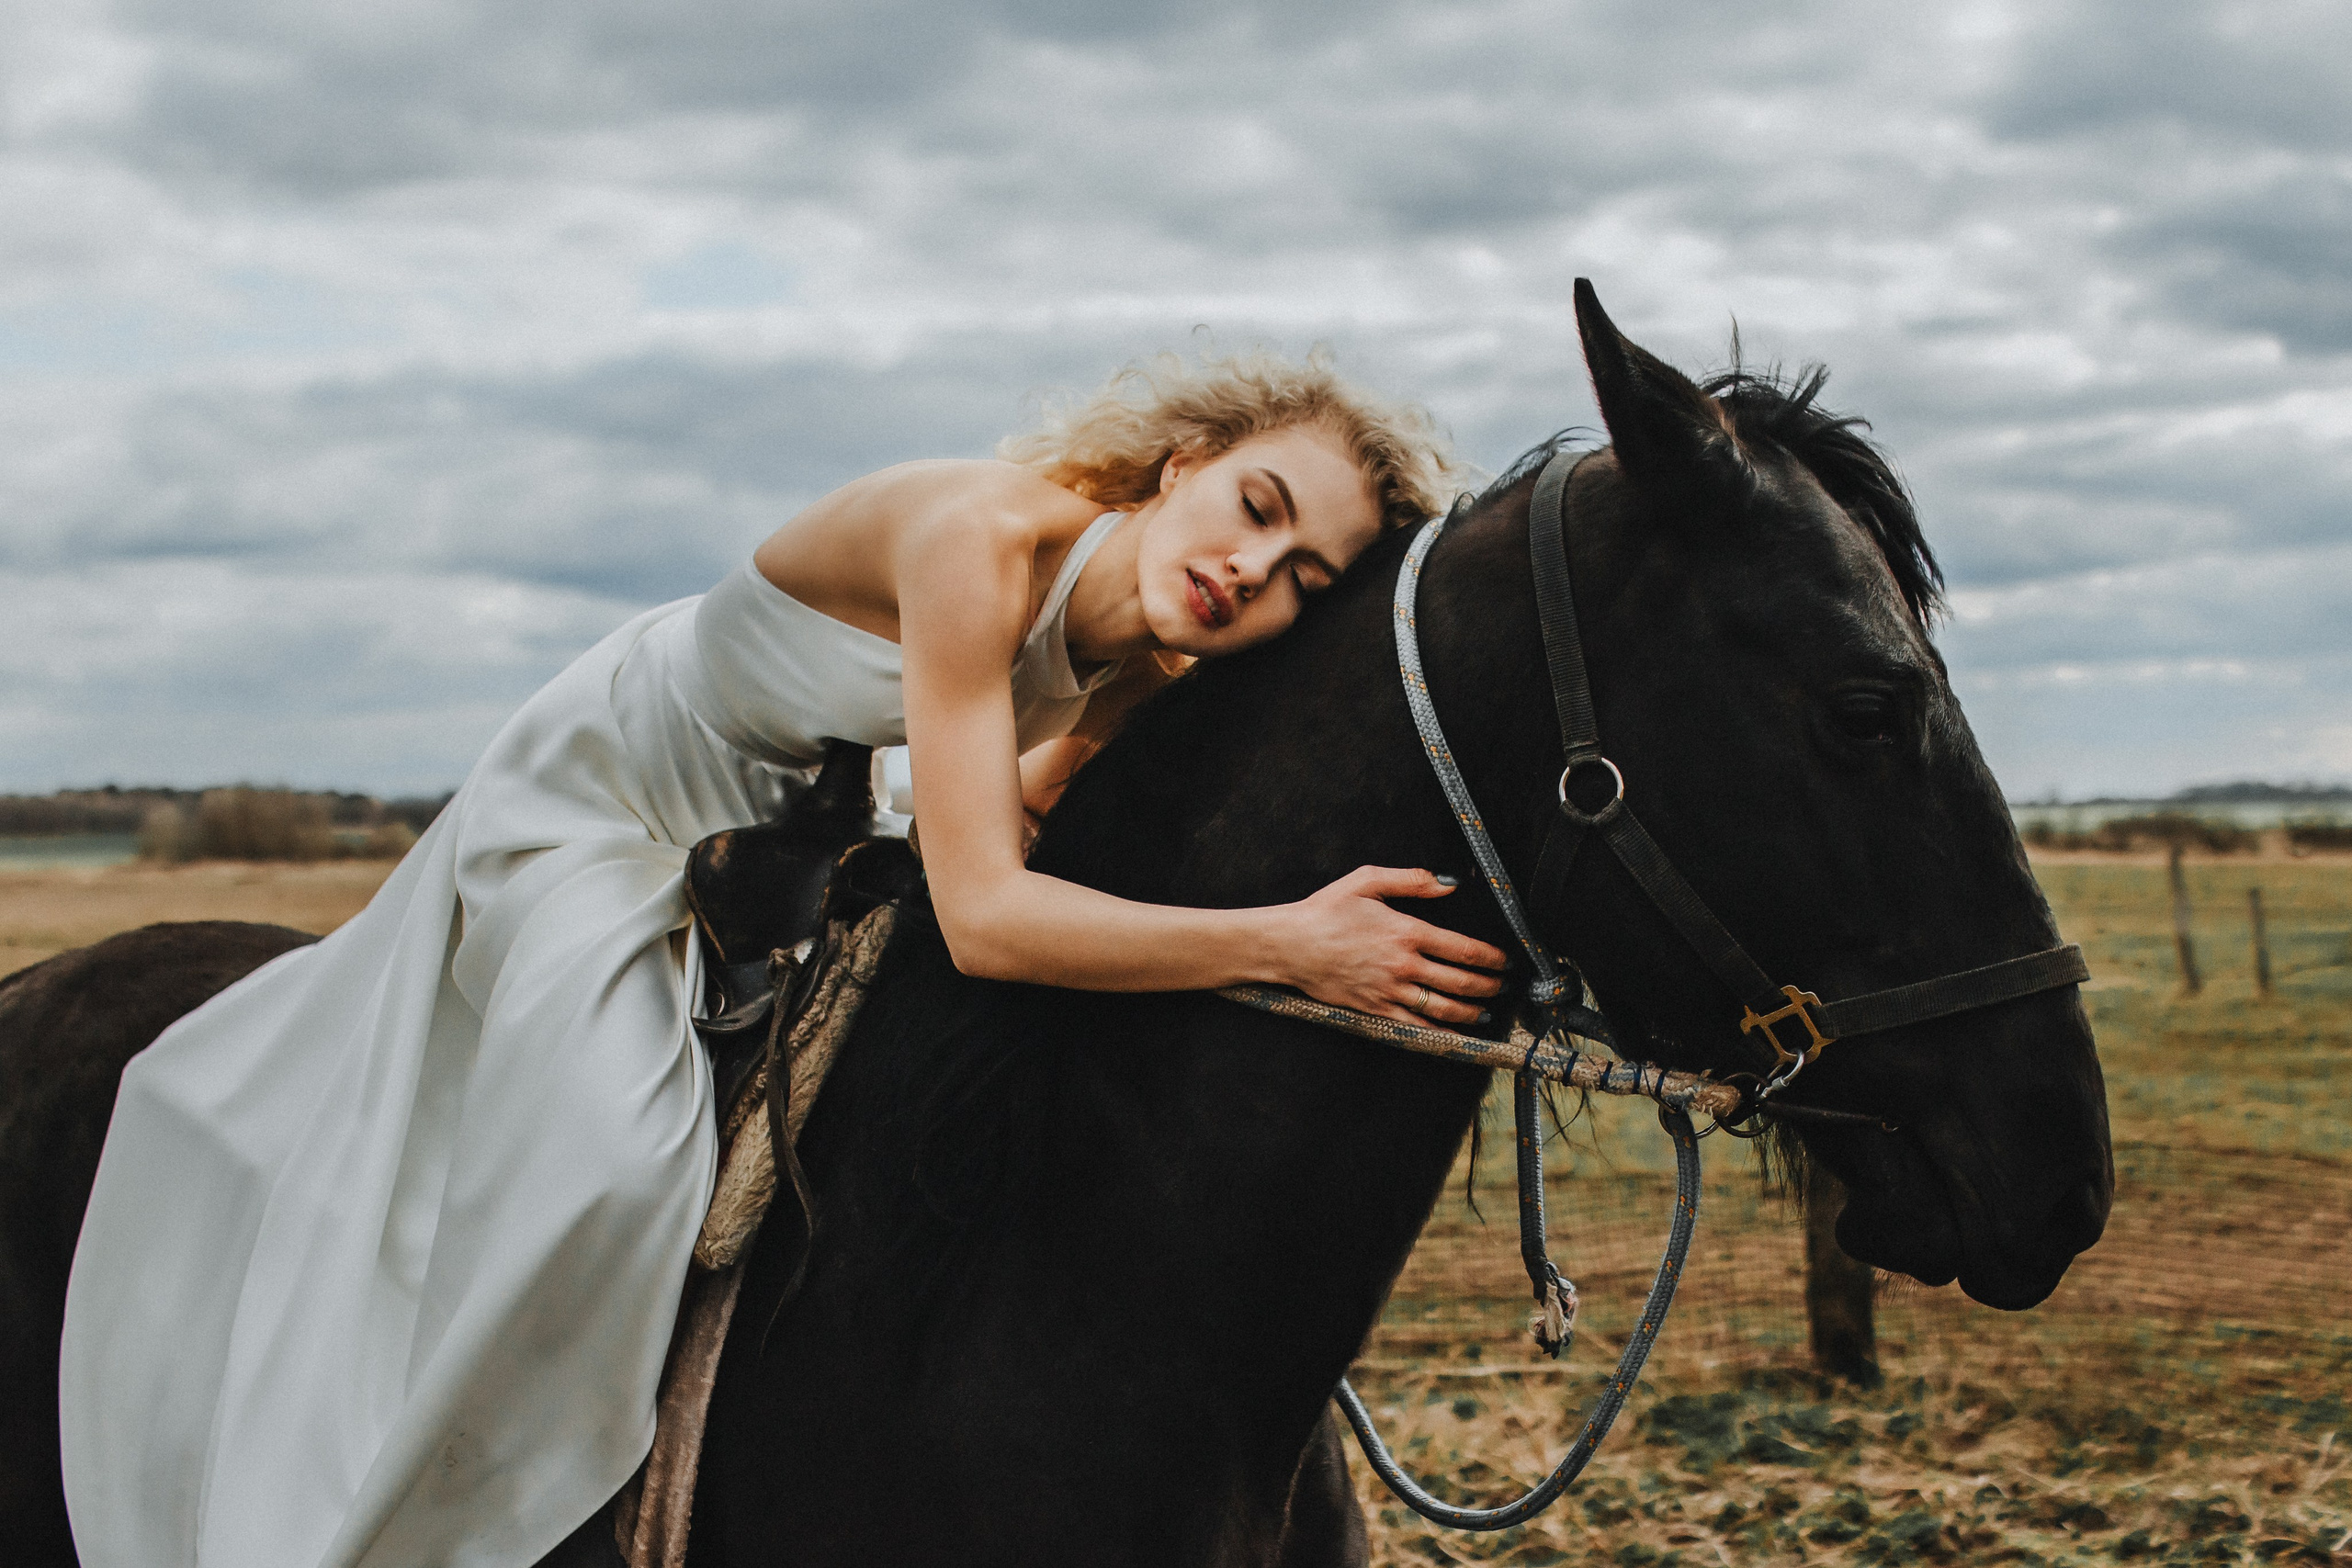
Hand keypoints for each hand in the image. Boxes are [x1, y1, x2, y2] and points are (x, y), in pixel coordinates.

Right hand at [1277, 867, 1508, 1025]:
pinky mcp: (1375, 1010)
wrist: (1290, 945)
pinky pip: (1416, 1026)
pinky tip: (1454, 1033)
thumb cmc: (1326, 910)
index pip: (1463, 949)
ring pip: (1443, 1008)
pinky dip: (1440, 1032)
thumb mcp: (1366, 880)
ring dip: (1471, 1012)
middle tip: (1503, 987)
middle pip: (1460, 982)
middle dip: (1489, 986)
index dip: (1491, 958)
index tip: (1506, 961)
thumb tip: (1449, 883)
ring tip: (1486, 1012)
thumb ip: (1411, 879)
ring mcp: (1391, 991)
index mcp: (1407, 931)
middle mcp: (1404, 965)